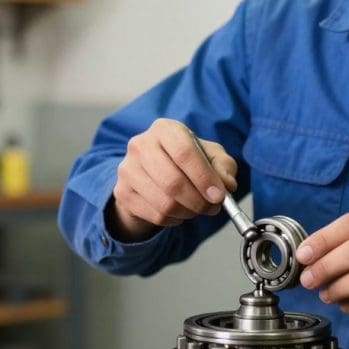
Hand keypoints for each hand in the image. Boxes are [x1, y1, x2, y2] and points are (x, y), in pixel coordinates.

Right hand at [106, 118, 237, 241]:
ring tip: (197, 208)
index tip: (219, 196)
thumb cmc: (185, 161)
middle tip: (212, 207)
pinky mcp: (122, 192)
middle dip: (198, 201)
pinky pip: (156, 215)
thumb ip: (223, 166)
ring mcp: (128, 169)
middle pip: (172, 182)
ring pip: (165, 203)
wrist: (151, 172)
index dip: (204, 177)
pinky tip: (179, 211)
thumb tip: (226, 185)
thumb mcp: (210, 156)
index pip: (184, 152)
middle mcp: (141, 145)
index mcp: (165, 129)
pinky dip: (174, 219)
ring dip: (188, 212)